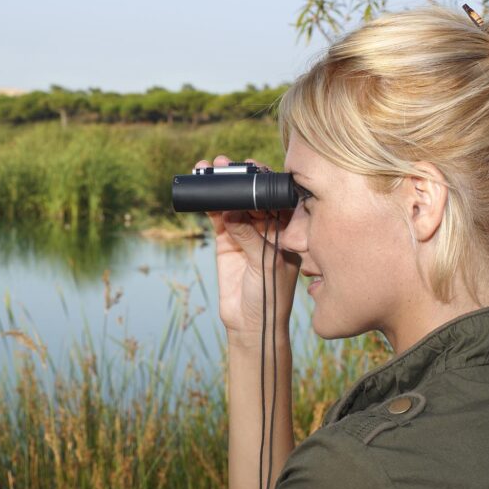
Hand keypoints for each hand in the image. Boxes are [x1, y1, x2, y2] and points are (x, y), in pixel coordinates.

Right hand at [195, 155, 299, 339]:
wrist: (251, 324)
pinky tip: (200, 193)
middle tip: (225, 163)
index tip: (253, 166)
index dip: (264, 180)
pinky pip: (217, 218)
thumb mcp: (266, 264)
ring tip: (206, 169)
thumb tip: (231, 213)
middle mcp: (267, 227)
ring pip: (233, 203)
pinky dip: (209, 205)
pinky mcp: (226, 242)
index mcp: (287, 229)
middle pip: (252, 195)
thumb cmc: (272, 296)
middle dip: (239, 179)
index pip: (276, 197)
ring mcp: (245, 233)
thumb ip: (250, 238)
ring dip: (220, 187)